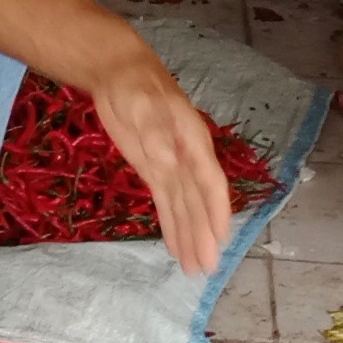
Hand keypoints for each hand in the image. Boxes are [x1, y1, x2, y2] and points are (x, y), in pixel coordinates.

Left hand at [89, 59, 231, 274]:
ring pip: (183, 208)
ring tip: (194, 269)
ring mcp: (171, 166)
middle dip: (203, 235)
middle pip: (198, 203)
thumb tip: (168, 164)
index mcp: (192, 141)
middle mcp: (187, 158)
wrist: (121, 73)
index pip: (209, 181)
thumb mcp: (143, 105)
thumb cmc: (137, 85)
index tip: (221, 238)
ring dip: (190, 237)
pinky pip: (166, 203)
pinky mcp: (154, 171)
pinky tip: (176, 247)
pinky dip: (171, 226)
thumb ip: (156, 134)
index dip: (216, 210)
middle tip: (206, 269)